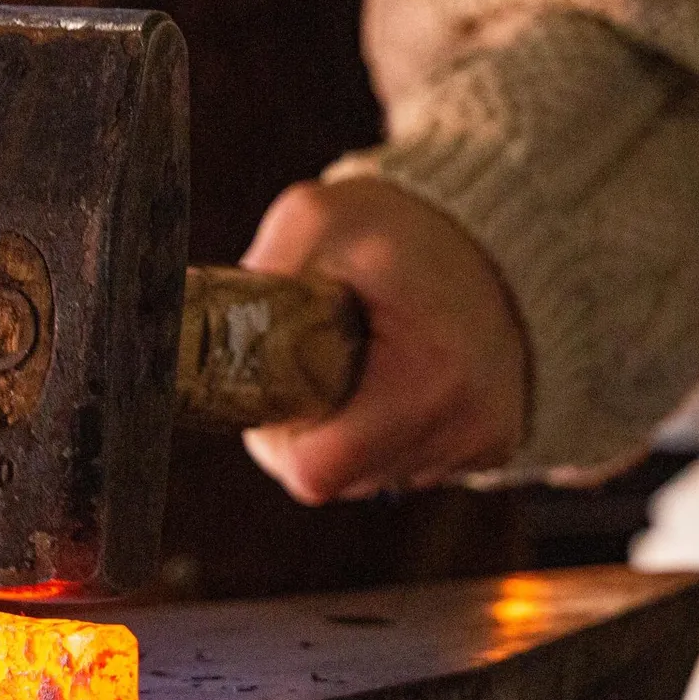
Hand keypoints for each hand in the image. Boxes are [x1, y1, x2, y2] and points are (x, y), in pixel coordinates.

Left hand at [239, 178, 527, 504]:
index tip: (283, 389)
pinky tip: (397, 379)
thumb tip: (203, 318)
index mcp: (427, 373)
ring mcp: (485, 437)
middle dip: (314, 435)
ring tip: (363, 365)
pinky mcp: (495, 443)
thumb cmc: (398, 226)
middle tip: (318, 367)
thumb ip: (263, 271)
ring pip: (375, 478)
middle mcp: (467, 418)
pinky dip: (391, 433)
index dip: (280, 439)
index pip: (316, 471)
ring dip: (353, 435)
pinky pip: (412, 465)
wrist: (493, 231)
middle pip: (343, 481)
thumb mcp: (316, 219)